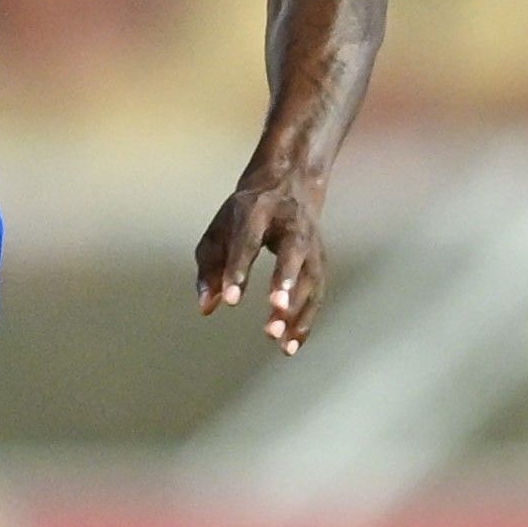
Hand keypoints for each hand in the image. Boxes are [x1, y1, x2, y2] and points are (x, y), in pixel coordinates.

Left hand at [196, 165, 329, 353]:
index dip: (239, 270)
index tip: (231, 299)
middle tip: (275, 311)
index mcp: (257, 211)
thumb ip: (209, 268)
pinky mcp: (321, 260)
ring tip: (280, 340)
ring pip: (311, 276)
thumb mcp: (219, 230)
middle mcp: (290, 225)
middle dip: (285, 281)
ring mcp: (310, 243)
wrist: (290, 182)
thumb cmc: (245, 214)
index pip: (248, 241)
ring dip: (298, 309)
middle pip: (292, 252)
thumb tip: (207, 307)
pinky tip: (292, 343)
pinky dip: (307, 319)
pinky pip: (318, 293)